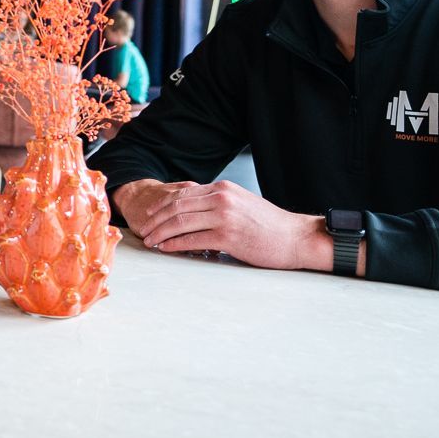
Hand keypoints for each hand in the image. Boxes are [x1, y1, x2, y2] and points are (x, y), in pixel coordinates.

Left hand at [120, 178, 321, 270]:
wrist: (295, 238)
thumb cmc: (270, 225)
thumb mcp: (242, 203)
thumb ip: (219, 202)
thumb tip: (195, 208)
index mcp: (223, 189)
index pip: (183, 194)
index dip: (162, 205)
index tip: (149, 215)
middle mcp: (221, 199)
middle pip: (177, 207)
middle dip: (155, 219)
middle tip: (143, 230)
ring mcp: (224, 217)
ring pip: (180, 222)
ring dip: (160, 232)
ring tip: (150, 241)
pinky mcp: (228, 237)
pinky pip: (192, 240)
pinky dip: (175, 244)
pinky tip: (165, 248)